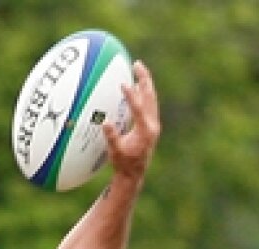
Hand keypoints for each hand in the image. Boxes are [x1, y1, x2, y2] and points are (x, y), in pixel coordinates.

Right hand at [105, 60, 159, 182]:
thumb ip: (112, 137)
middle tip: (137, 64)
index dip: (131, 95)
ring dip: (145, 83)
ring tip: (138, 69)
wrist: (135, 174)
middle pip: (150, 96)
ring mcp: (153, 123)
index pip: (138, 108)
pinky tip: (138, 85)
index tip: (123, 84)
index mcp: (145, 131)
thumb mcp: (115, 152)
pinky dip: (144, 92)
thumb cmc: (123, 164)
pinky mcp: (151, 124)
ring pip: (151, 98)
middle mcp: (152, 125)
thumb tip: (105, 122)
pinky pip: (149, 103)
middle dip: (144, 79)